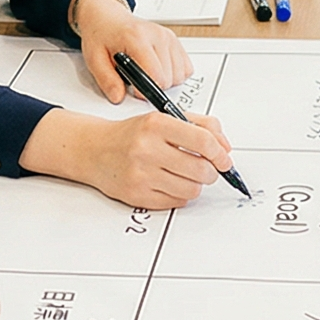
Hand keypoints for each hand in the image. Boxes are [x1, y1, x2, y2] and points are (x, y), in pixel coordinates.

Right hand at [22, 106, 233, 209]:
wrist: (94, 150)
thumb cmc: (132, 134)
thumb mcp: (164, 118)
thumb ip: (199, 126)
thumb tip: (225, 147)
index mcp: (156, 124)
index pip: (202, 141)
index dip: (220, 154)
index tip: (225, 160)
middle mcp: (147, 149)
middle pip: (201, 169)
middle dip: (210, 172)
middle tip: (206, 169)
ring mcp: (141, 174)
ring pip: (191, 189)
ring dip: (196, 184)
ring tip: (185, 175)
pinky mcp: (137, 194)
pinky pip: (176, 202)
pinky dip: (180, 195)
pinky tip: (170, 183)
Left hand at [73, 0, 192, 102]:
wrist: (107, 17)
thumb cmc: (101, 35)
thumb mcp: (94, 58)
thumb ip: (106, 80)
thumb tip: (118, 97)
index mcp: (137, 38)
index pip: (154, 74)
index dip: (144, 90)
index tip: (134, 91)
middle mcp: (157, 35)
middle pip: (168, 79)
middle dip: (153, 86)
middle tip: (136, 78)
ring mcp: (168, 37)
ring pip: (179, 76)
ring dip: (164, 81)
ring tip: (146, 72)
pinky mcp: (174, 40)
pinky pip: (186, 68)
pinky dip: (174, 74)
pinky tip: (158, 69)